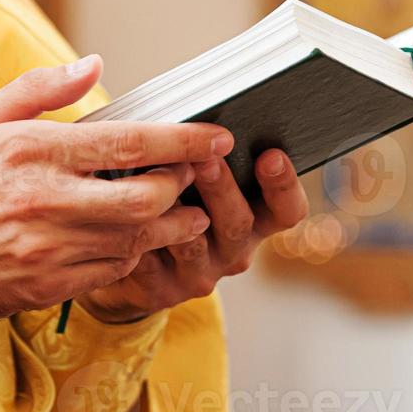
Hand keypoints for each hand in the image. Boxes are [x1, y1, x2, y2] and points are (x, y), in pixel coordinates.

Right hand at [0, 56, 231, 339]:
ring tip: (183, 212)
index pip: (129, 142)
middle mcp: (46, 201)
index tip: (216, 136)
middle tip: (194, 176)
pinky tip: (134, 240)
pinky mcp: (48, 286)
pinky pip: (112, 271)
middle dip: (182, 186)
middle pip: (147, 196)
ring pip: (137, 239)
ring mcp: (49, 248)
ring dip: (169, 225)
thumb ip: (40, 90)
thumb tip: (93, 64)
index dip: (183, 139)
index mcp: (33, 151)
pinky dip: (132, 254)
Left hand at [78, 147, 309, 323]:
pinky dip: (139, 236)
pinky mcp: (162, 291)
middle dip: (222, 189)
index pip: (287, 210)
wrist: (128, 257)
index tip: (271, 154)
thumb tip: (201, 120)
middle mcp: (234, 250)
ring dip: (178, 214)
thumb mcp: (199, 181)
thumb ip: (208, 157)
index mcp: (255, 221)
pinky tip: (126, 215)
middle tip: (207, 160)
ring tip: (161, 184)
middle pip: (238, 223)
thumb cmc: (171, 200)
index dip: (284, 185)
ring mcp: (200, 274)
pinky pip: (150, 263)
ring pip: (193, 244)